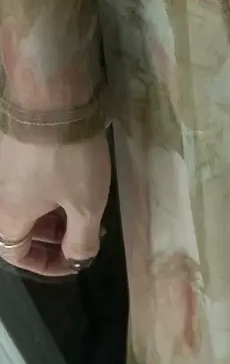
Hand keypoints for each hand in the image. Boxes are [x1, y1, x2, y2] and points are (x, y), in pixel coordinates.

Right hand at [0, 132, 110, 277]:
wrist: (50, 99)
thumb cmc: (67, 159)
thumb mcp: (86, 206)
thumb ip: (81, 239)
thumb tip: (76, 260)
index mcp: (10, 215)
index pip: (16, 253)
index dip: (44, 264)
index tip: (72, 263)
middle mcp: (1, 195)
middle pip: (21, 230)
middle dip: (53, 239)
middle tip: (85, 235)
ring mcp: (5, 170)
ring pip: (27, 205)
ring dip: (55, 216)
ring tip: (86, 212)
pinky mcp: (14, 149)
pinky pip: (29, 183)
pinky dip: (51, 193)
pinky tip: (77, 186)